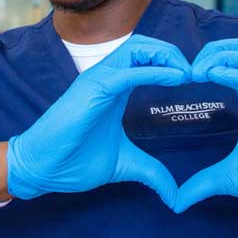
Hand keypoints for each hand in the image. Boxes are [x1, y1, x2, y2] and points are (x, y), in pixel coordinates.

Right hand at [7, 34, 190, 207]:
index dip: (169, 62)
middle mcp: (106, 77)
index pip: (143, 57)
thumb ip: (150, 170)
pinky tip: (176, 78)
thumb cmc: (74, 160)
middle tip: (195, 72)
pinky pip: (128, 71)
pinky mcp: (92, 89)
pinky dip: (155, 70)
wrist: (41, 168)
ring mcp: (98, 79)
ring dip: (166, 56)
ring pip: (136, 48)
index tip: (193, 80)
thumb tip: (174, 193)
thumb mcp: (123, 164)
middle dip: (172, 53)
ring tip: (187, 73)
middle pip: (143, 45)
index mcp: (113, 87)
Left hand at [174, 38, 237, 218]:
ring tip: (197, 72)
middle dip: (212, 50)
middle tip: (189, 71)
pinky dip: (237, 72)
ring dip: (221, 57)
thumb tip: (176, 201)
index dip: (206, 60)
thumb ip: (203, 183)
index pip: (231, 61)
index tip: (182, 77)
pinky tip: (215, 76)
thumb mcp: (232, 178)